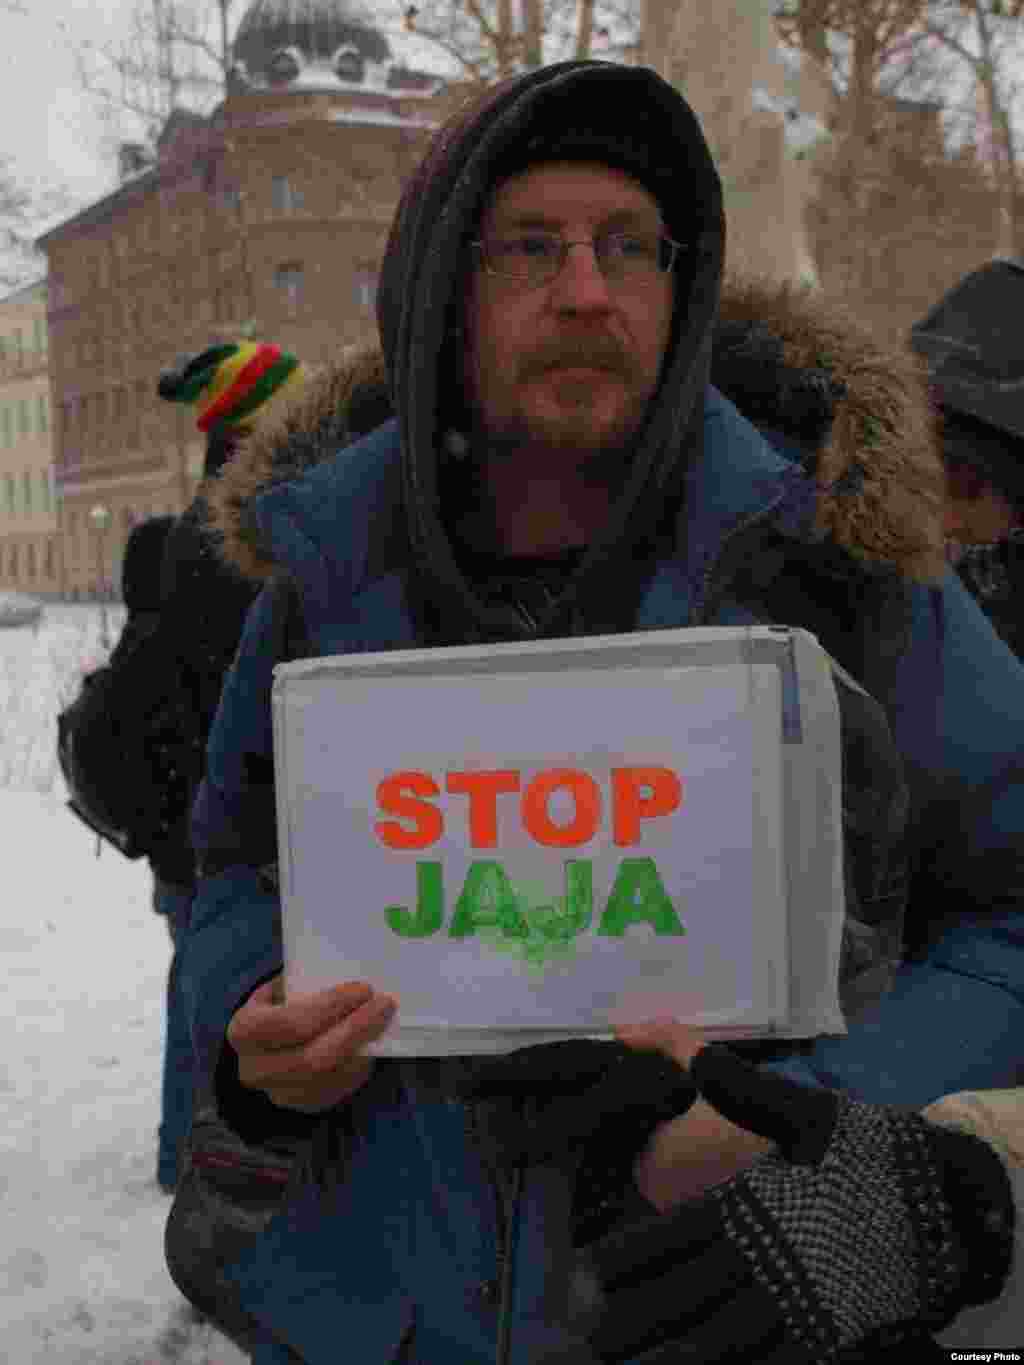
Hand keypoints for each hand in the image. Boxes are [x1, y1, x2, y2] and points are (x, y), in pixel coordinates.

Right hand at [226, 974, 397, 1113]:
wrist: (262, 1047)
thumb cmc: (278, 1006)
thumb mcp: (280, 987)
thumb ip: (304, 982)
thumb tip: (351, 969)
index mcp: (245, 1030)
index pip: (291, 1022)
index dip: (331, 1007)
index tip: (363, 989)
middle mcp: (255, 1069)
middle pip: (313, 1057)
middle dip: (356, 1029)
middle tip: (384, 1004)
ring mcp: (277, 1093)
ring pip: (329, 1077)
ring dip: (362, 1048)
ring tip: (382, 1021)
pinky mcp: (300, 1106)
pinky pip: (337, 1091)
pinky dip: (359, 1066)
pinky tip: (371, 1044)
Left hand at [568, 1046, 1015, 1362]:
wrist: (947, 1202)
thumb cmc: (864, 1151)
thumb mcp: (800, 1109)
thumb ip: (732, 1084)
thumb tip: (666, 1045)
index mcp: (752, 1206)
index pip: (671, 1239)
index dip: (624, 1261)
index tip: (580, 1276)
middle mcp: (766, 1261)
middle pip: (684, 1297)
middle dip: (633, 1317)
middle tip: (584, 1333)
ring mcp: (796, 1306)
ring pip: (718, 1339)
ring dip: (670, 1348)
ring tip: (620, 1361)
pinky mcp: (822, 1336)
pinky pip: (764, 1358)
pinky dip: (729, 1362)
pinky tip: (693, 1362)